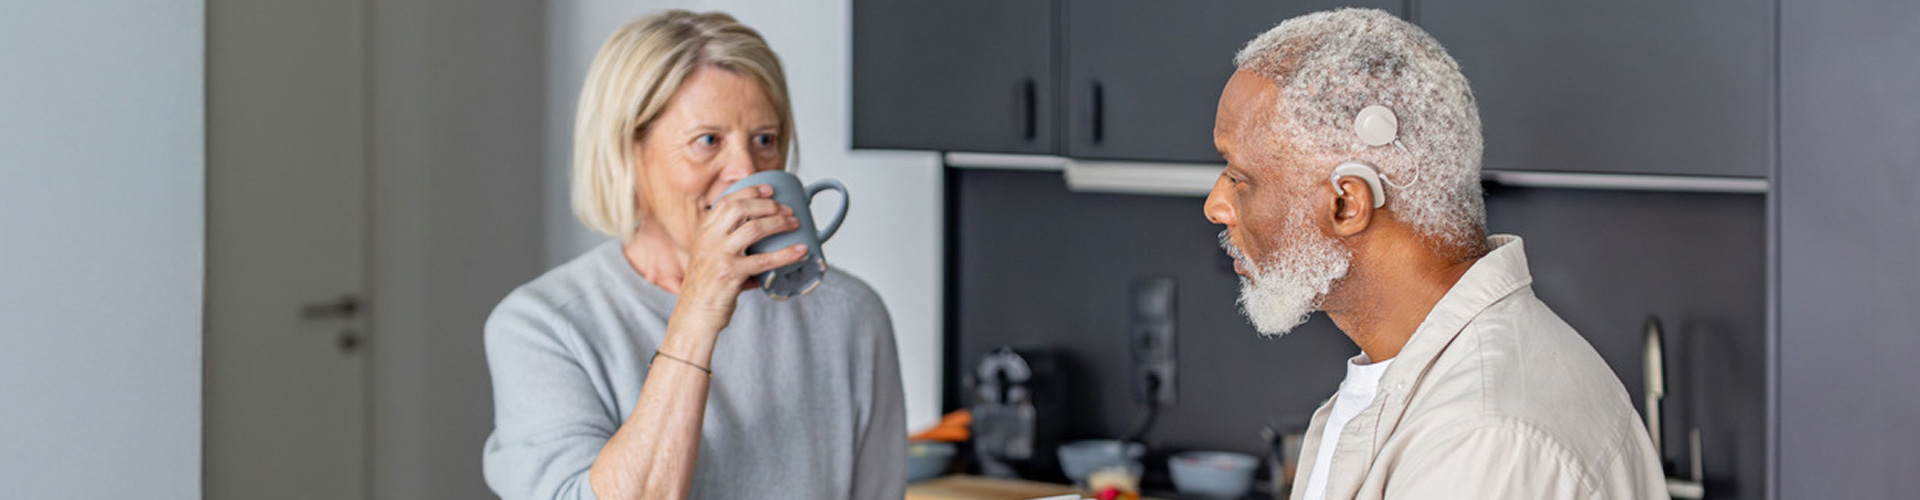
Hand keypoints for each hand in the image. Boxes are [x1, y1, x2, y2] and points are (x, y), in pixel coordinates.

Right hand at [674, 184, 808, 329]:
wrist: (693, 316)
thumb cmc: (705, 289)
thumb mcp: (709, 257)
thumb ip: (729, 244)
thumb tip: (764, 240)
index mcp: (704, 232)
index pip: (726, 201)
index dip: (750, 191)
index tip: (769, 189)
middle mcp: (709, 239)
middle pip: (741, 208)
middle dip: (768, 204)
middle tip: (787, 209)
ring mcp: (719, 255)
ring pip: (754, 228)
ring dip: (779, 223)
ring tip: (795, 223)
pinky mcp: (730, 274)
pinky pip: (764, 260)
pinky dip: (786, 253)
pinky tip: (800, 250)